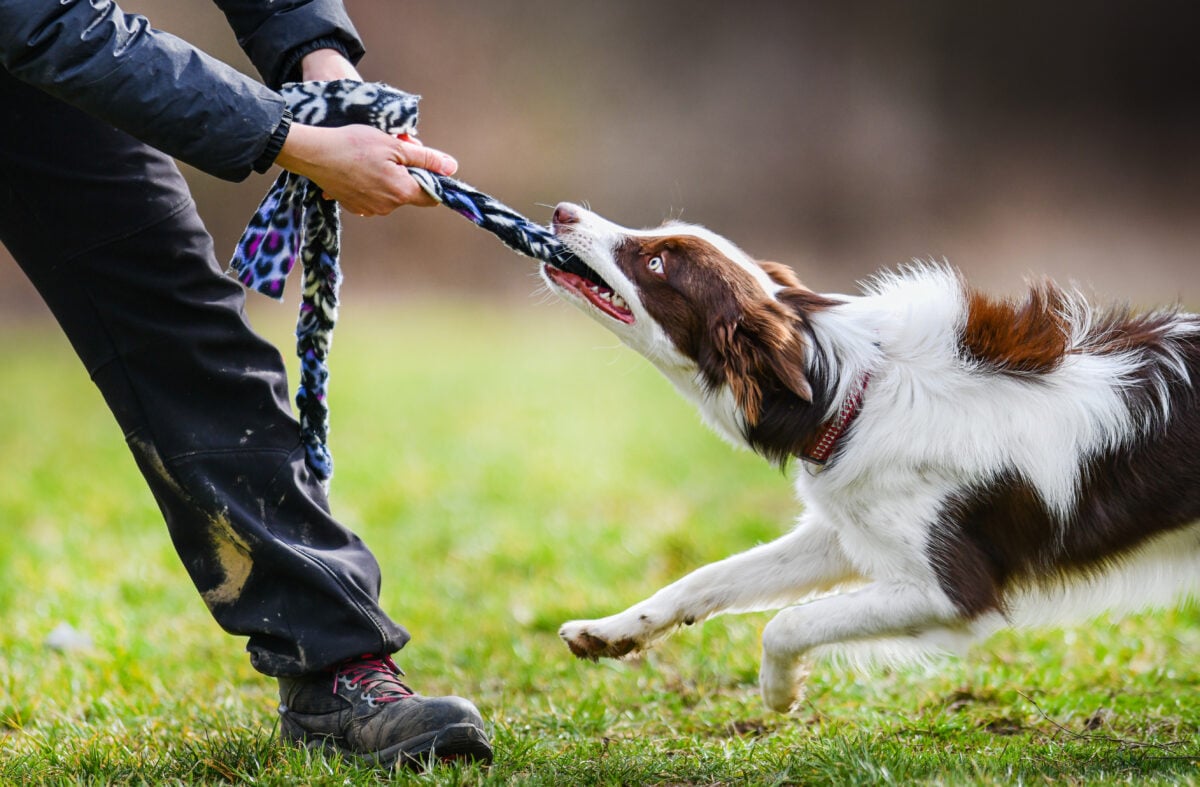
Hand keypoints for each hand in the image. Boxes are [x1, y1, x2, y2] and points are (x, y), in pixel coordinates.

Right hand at [283, 49, 458, 215]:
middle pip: (410, 192)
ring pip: (391, 193)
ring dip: (389, 176)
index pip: (433, 196)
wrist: (314, 153)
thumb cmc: (354, 145)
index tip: (424, 163)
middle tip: (393, 148)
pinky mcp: (354, 206)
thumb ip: (425, 158)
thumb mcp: (394, 145)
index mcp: (402, 192)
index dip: (433, 179)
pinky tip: (359, 166)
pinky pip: (373, 196)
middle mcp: (388, 207)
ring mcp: (370, 209)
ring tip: (373, 156)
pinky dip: (372, 182)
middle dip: (407, 172)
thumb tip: (452, 168)